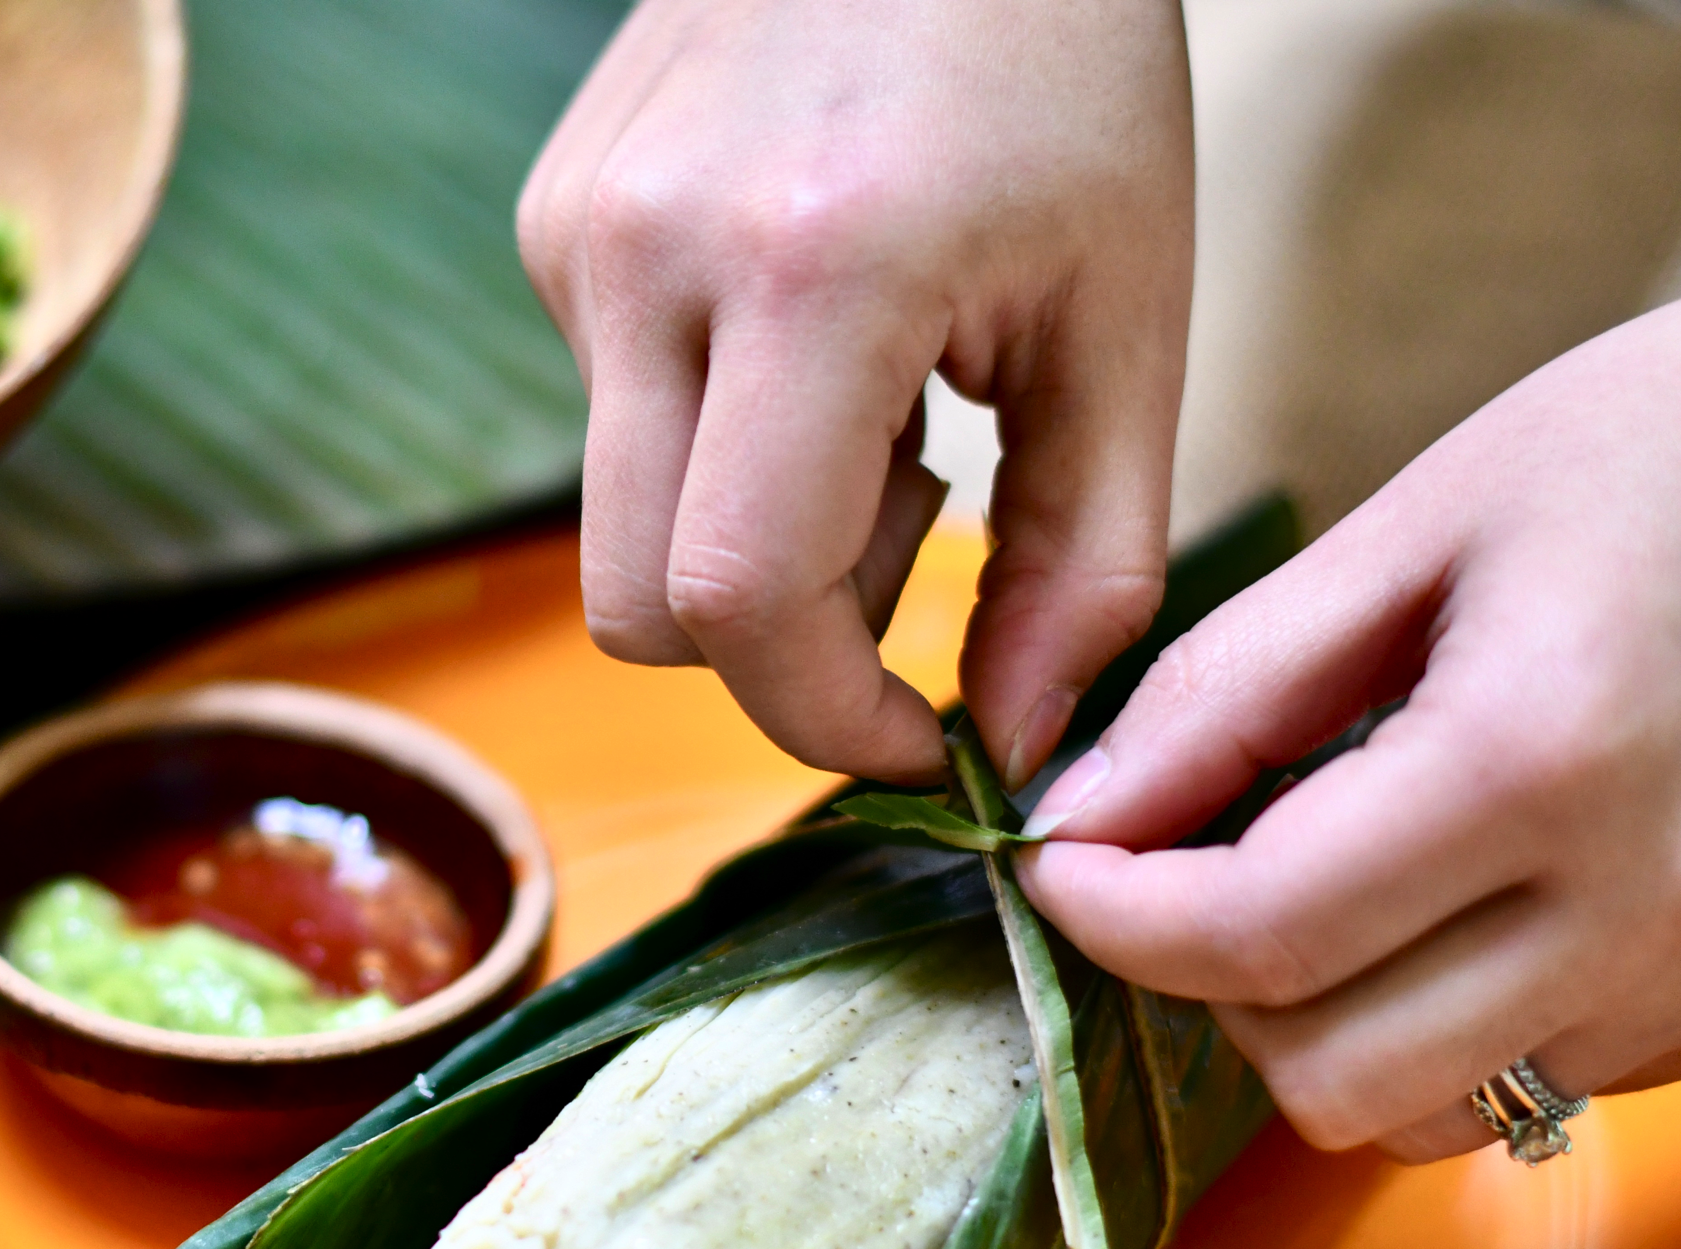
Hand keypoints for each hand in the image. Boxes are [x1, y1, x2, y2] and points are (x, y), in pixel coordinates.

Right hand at [522, 0, 1194, 785]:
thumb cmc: (1062, 62)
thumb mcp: (1128, 314)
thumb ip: (1085, 560)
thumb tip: (1018, 748)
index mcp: (813, 271)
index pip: (733, 602)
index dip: (825, 716)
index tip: (920, 732)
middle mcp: (647, 254)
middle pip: (637, 608)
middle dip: (779, 643)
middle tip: (915, 529)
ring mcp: (577, 233)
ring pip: (621, 524)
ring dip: (752, 529)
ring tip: (881, 395)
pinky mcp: (552, 221)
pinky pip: (612, 418)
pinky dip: (719, 431)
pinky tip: (814, 322)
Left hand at [1018, 292, 1680, 1161]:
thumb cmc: (1662, 451)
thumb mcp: (1425, 524)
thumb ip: (1230, 688)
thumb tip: (1074, 814)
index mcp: (1542, 758)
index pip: (1256, 934)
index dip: (1110, 916)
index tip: (1053, 858)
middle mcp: (1644, 906)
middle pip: (1330, 1074)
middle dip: (1209, 982)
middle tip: (1182, 862)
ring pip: (1424, 1114)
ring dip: (1321, 1023)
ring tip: (1320, 876)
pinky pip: (1526, 1084)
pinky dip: (1439, 1022)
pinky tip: (1451, 895)